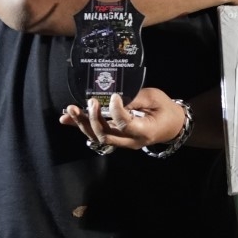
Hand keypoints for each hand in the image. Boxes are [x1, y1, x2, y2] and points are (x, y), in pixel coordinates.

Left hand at [60, 88, 184, 150]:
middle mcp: (131, 141)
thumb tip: (113, 96)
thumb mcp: (155, 98)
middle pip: (106, 136)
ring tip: (71, 110)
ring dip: (82, 124)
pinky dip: (80, 126)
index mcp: (144, 131)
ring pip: (97, 138)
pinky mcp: (115, 138)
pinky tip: (66, 119)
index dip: (116, 111)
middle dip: (94, 119)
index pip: (125, 125)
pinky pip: (96, 135)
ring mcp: (122, 142)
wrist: (170, 125)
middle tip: (91, 101)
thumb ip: (135, 98)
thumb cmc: (164, 109)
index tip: (114, 96)